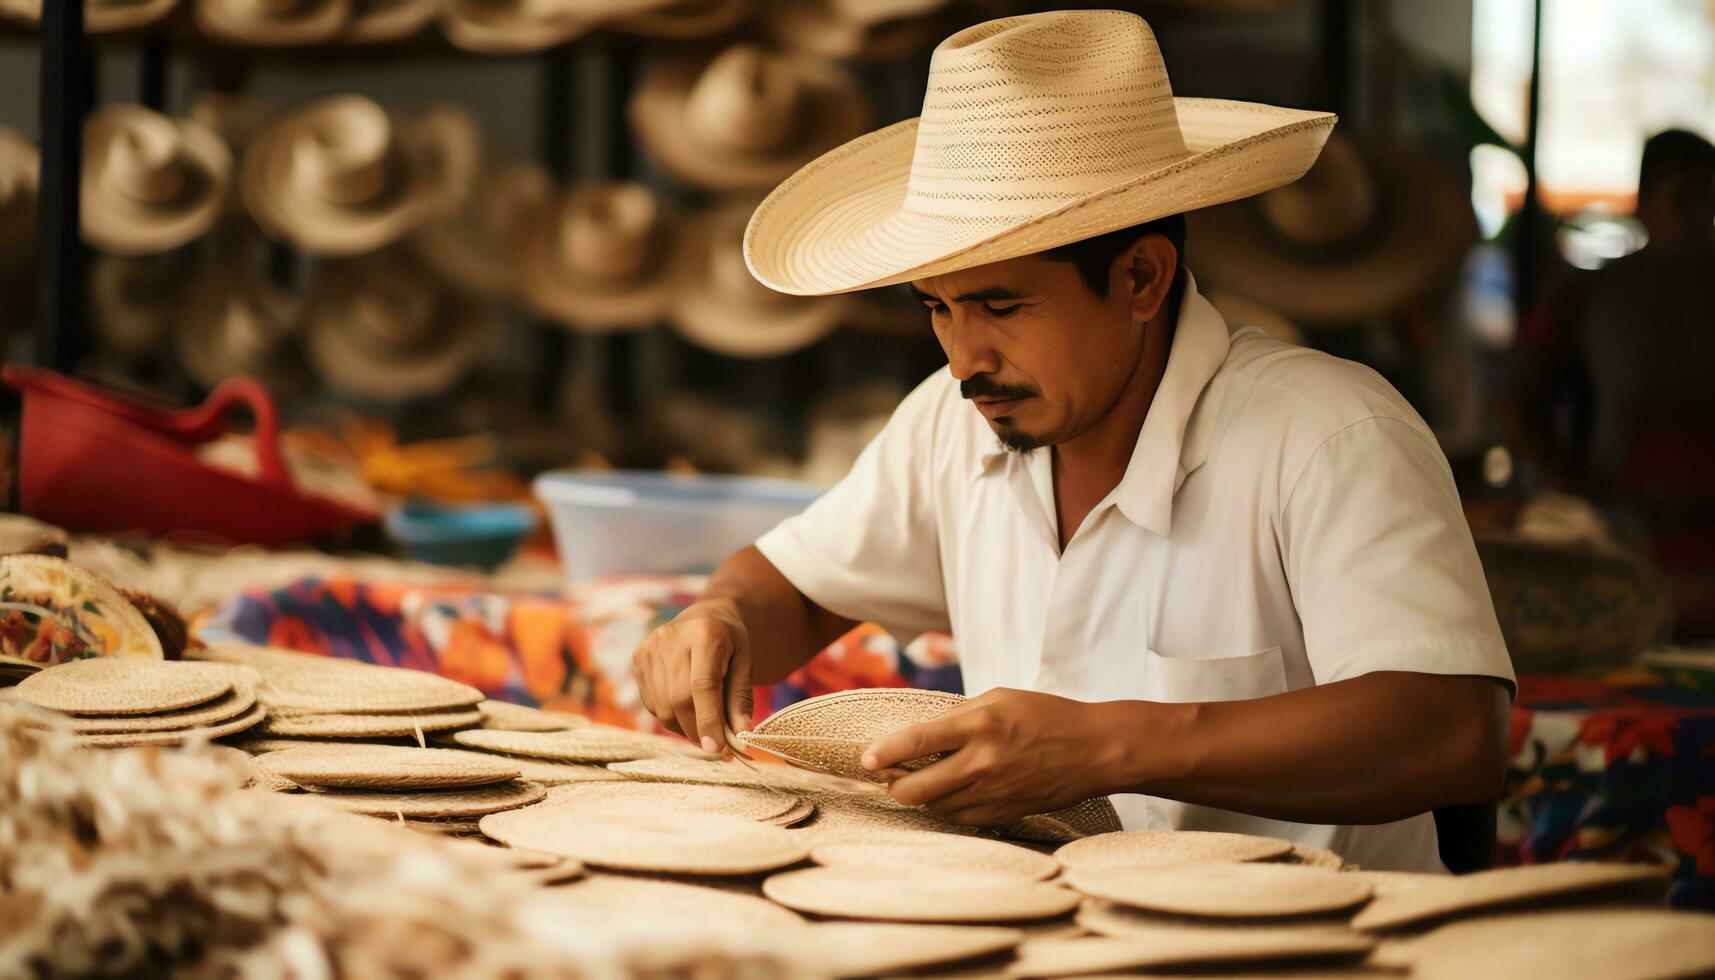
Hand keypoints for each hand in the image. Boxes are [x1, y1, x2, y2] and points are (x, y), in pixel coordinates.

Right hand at [631, 597, 752, 753]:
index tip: (716, 749)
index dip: (708, 720)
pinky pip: (652, 703)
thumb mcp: (745, 664)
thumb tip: (741, 736)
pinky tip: (685, 707)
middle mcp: (671, 638)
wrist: (704, 617)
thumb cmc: (730, 643)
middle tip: (715, 746)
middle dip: (697, 730)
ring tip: (703, 726)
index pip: (703, 685)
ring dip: (684, 727)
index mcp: (705, 633)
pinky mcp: (637, 659)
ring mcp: (650, 648)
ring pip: (663, 707)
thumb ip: (741, 698)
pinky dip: (670, 716)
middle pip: (679, 700)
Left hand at [861, 688, 1121, 825]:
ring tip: (919, 779)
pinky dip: (945, 807)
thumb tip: (917, 734)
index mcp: (979, 725)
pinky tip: (949, 791)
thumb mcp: (998, 698)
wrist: (1094, 750)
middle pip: (914, 790)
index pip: (915, 741)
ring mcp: (993, 793)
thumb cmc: (1045, 716)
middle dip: (892, 785)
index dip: (883, 753)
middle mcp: (982, 763)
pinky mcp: (1003, 814)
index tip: (867, 758)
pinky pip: (959, 818)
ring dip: (919, 796)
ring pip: (933, 808)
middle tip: (887, 774)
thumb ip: (957, 715)